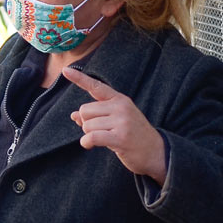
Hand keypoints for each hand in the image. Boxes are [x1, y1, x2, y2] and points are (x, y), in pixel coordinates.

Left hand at [64, 66, 166, 183]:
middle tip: (102, 131)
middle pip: (84, 110)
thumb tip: (73, 115)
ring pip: (86, 125)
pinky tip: (91, 145)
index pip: (96, 87)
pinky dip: (86, 143)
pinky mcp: (121, 137)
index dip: (79, 78)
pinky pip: (91, 137)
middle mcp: (121, 107)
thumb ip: (95, 116)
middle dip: (87, 123)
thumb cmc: (132, 136)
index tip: (65, 70)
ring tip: (105, 139)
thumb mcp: (116, 121)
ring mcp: (122, 121)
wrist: (157, 152)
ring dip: (89, 135)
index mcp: (120, 100)